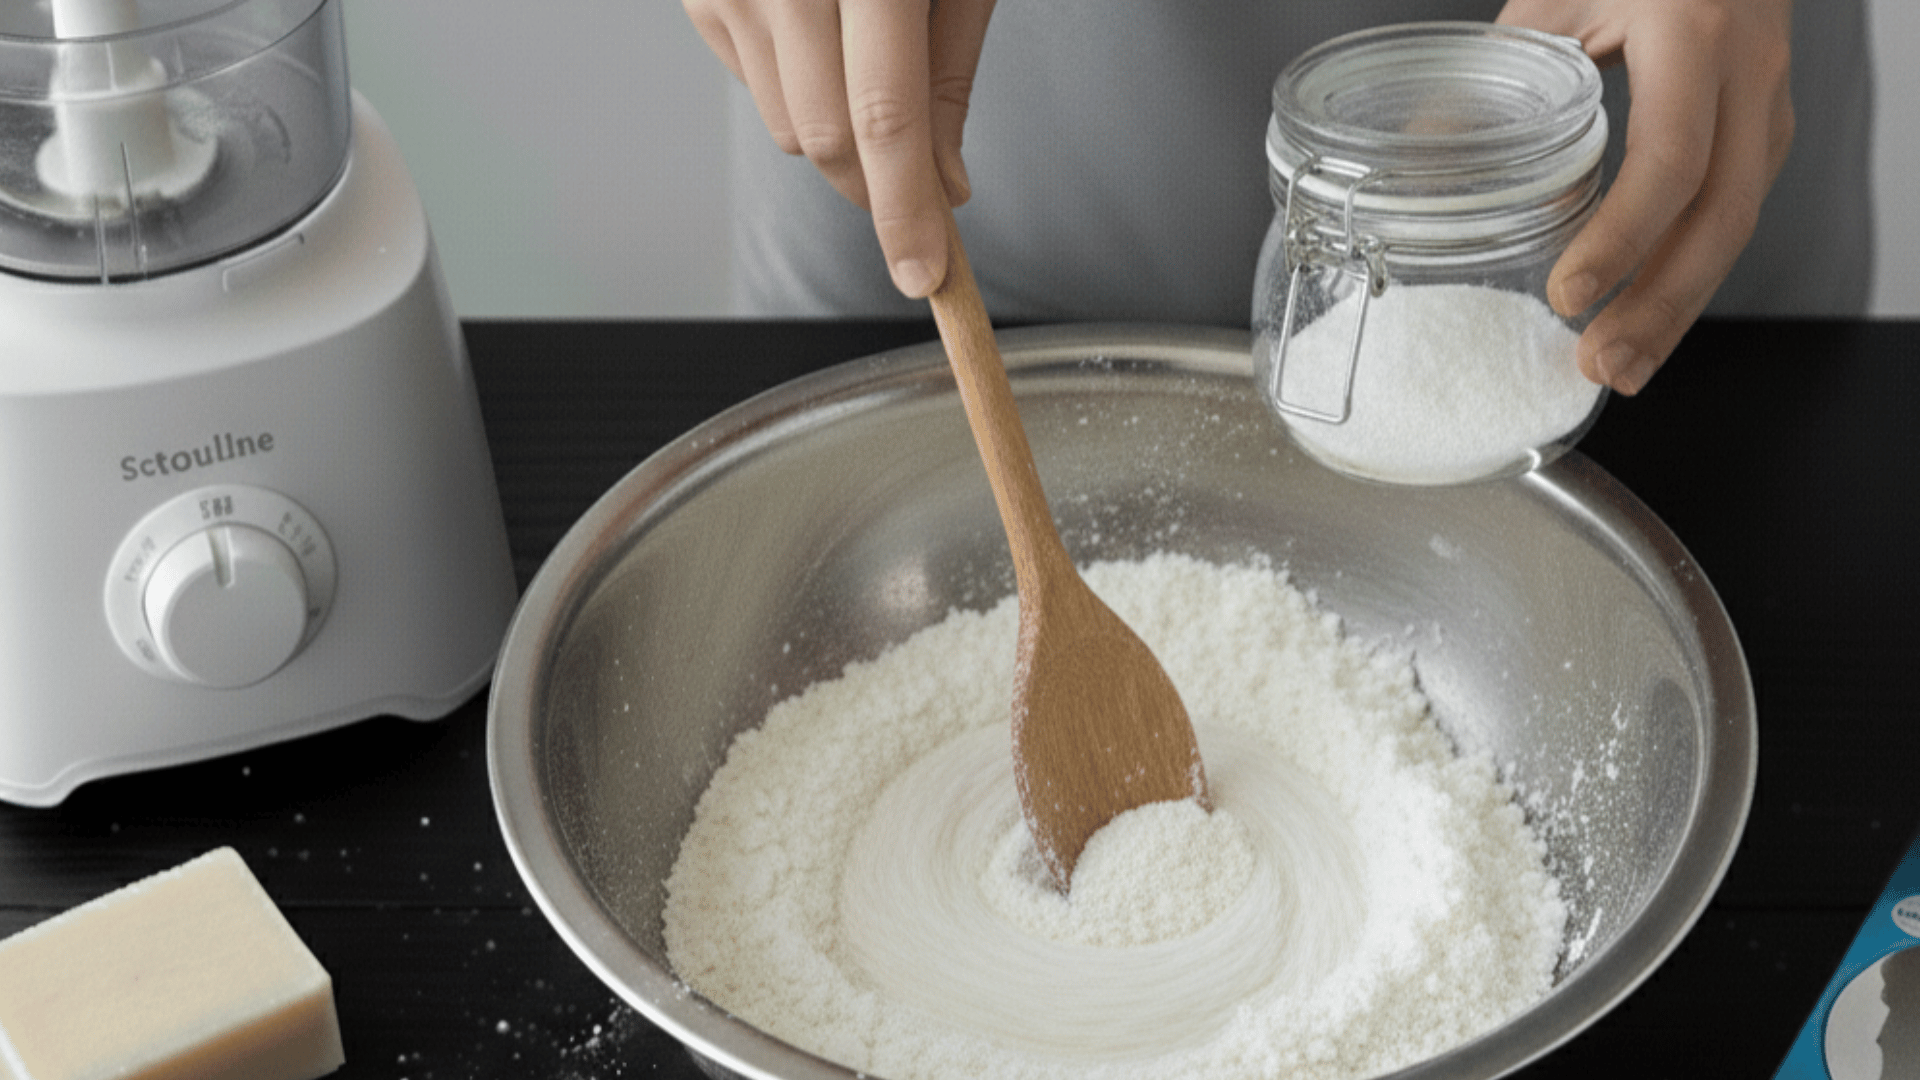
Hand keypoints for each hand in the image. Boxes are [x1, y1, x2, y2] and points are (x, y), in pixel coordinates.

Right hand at [684, 0, 996, 297]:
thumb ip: (948, 72)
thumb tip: (944, 184)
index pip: (882, 119)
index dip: (905, 211)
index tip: (923, 273)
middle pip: (824, 138)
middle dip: (880, 186)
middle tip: (927, 187)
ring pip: (786, 127)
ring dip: (839, 137)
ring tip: (873, 61)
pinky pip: (752, 85)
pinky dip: (796, 88)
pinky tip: (824, 34)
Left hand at [1498, 0, 1795, 394]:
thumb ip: (1496, 72)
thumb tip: (1418, 160)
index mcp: (1694, 34)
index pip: (1671, 158)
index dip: (1623, 237)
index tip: (1569, 293)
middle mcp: (1747, 75)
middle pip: (1722, 216)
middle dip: (1662, 306)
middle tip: (1603, 365)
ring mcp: (1767, 105)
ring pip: (1737, 226)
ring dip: (1678, 307)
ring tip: (1620, 366)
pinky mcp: (1763, 130)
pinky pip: (1731, 214)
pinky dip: (1687, 273)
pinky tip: (1645, 316)